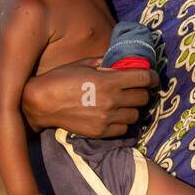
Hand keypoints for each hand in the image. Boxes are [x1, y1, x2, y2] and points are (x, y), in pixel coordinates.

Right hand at [20, 57, 158, 135]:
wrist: (41, 103)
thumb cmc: (62, 78)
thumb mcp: (85, 64)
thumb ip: (107, 63)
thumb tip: (124, 63)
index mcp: (109, 81)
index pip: (144, 79)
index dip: (153, 77)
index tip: (153, 77)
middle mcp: (112, 100)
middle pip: (143, 97)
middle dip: (143, 91)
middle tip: (138, 89)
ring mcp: (107, 118)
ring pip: (136, 115)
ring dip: (134, 108)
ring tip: (126, 103)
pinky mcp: (100, 132)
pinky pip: (123, 129)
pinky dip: (123, 122)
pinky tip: (116, 115)